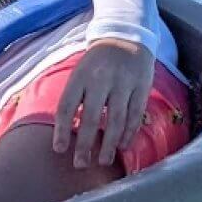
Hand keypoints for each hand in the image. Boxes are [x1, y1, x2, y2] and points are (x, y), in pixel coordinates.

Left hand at [52, 39, 154, 168]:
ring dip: (109, 144)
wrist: (125, 37)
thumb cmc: (96, 63)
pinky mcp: (142, 86)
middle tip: (80, 164)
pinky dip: (129, 132)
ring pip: (116, 119)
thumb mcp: (79, 73)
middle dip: (85, 144)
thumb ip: (74, 98)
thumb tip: (64, 131)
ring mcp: (123, 83)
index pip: (67, 106)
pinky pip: (135, 114)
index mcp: (80, 76)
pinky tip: (123, 146)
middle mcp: (101, 80)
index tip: (59, 150)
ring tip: (103, 161)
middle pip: (92, 117)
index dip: (61, 129)